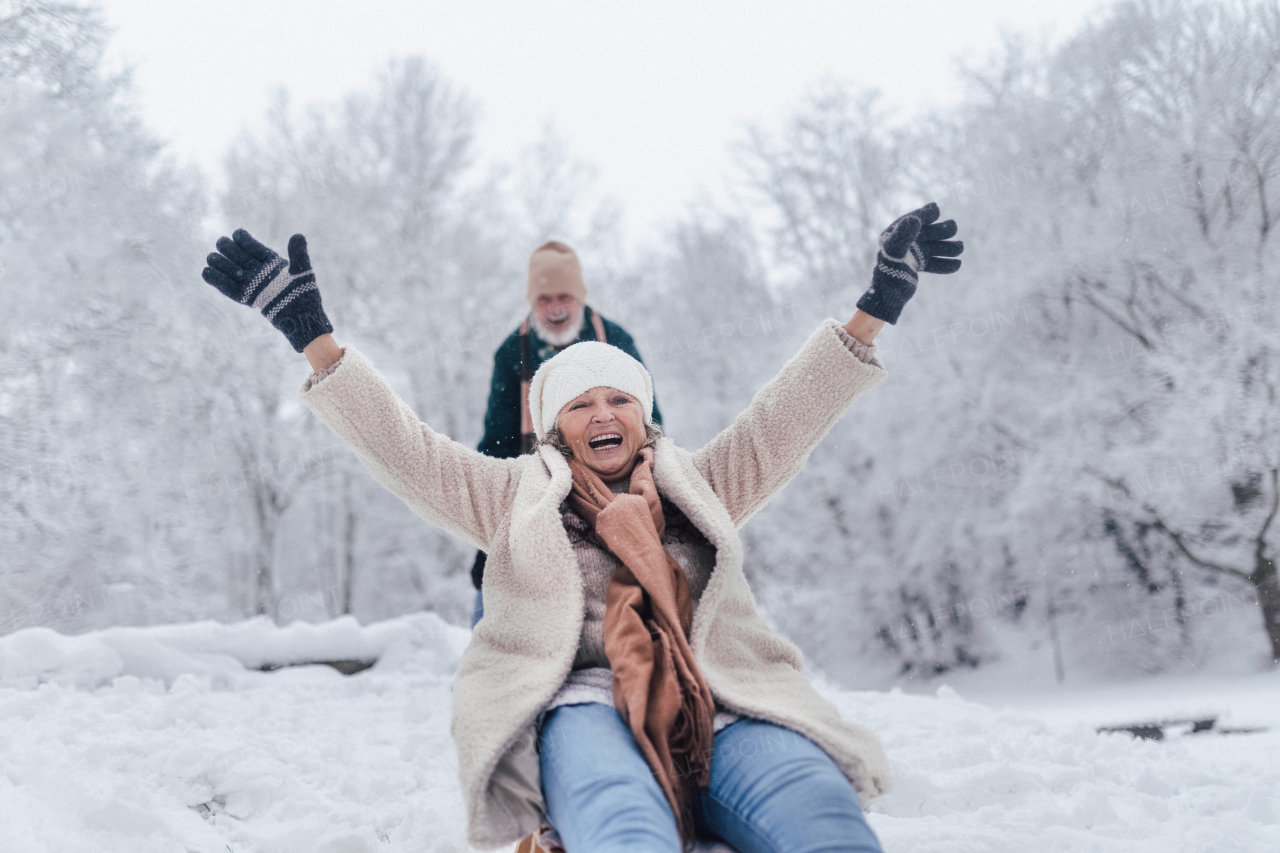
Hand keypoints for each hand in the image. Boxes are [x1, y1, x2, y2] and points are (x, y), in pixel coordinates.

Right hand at [202, 229, 333, 351]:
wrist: (302, 318)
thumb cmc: (304, 294)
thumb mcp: (302, 271)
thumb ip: (298, 254)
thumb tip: (298, 236)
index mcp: (272, 263)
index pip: (255, 248)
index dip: (245, 240)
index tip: (237, 234)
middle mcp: (260, 272)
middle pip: (240, 257)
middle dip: (229, 250)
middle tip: (221, 243)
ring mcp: (253, 285)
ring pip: (232, 271)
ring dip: (221, 264)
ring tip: (211, 257)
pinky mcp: (248, 298)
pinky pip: (230, 289)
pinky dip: (218, 281)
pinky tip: (206, 272)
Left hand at [855, 202, 962, 324]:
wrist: (887, 298)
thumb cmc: (888, 272)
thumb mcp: (894, 252)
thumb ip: (904, 235)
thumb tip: (915, 218)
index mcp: (895, 234)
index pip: (914, 219)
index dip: (926, 213)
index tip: (936, 210)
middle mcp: (905, 242)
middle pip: (930, 231)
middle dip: (942, 230)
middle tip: (952, 230)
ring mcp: (912, 254)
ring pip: (936, 247)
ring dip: (949, 247)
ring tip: (960, 247)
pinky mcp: (917, 266)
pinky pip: (935, 262)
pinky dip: (946, 264)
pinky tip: (957, 264)